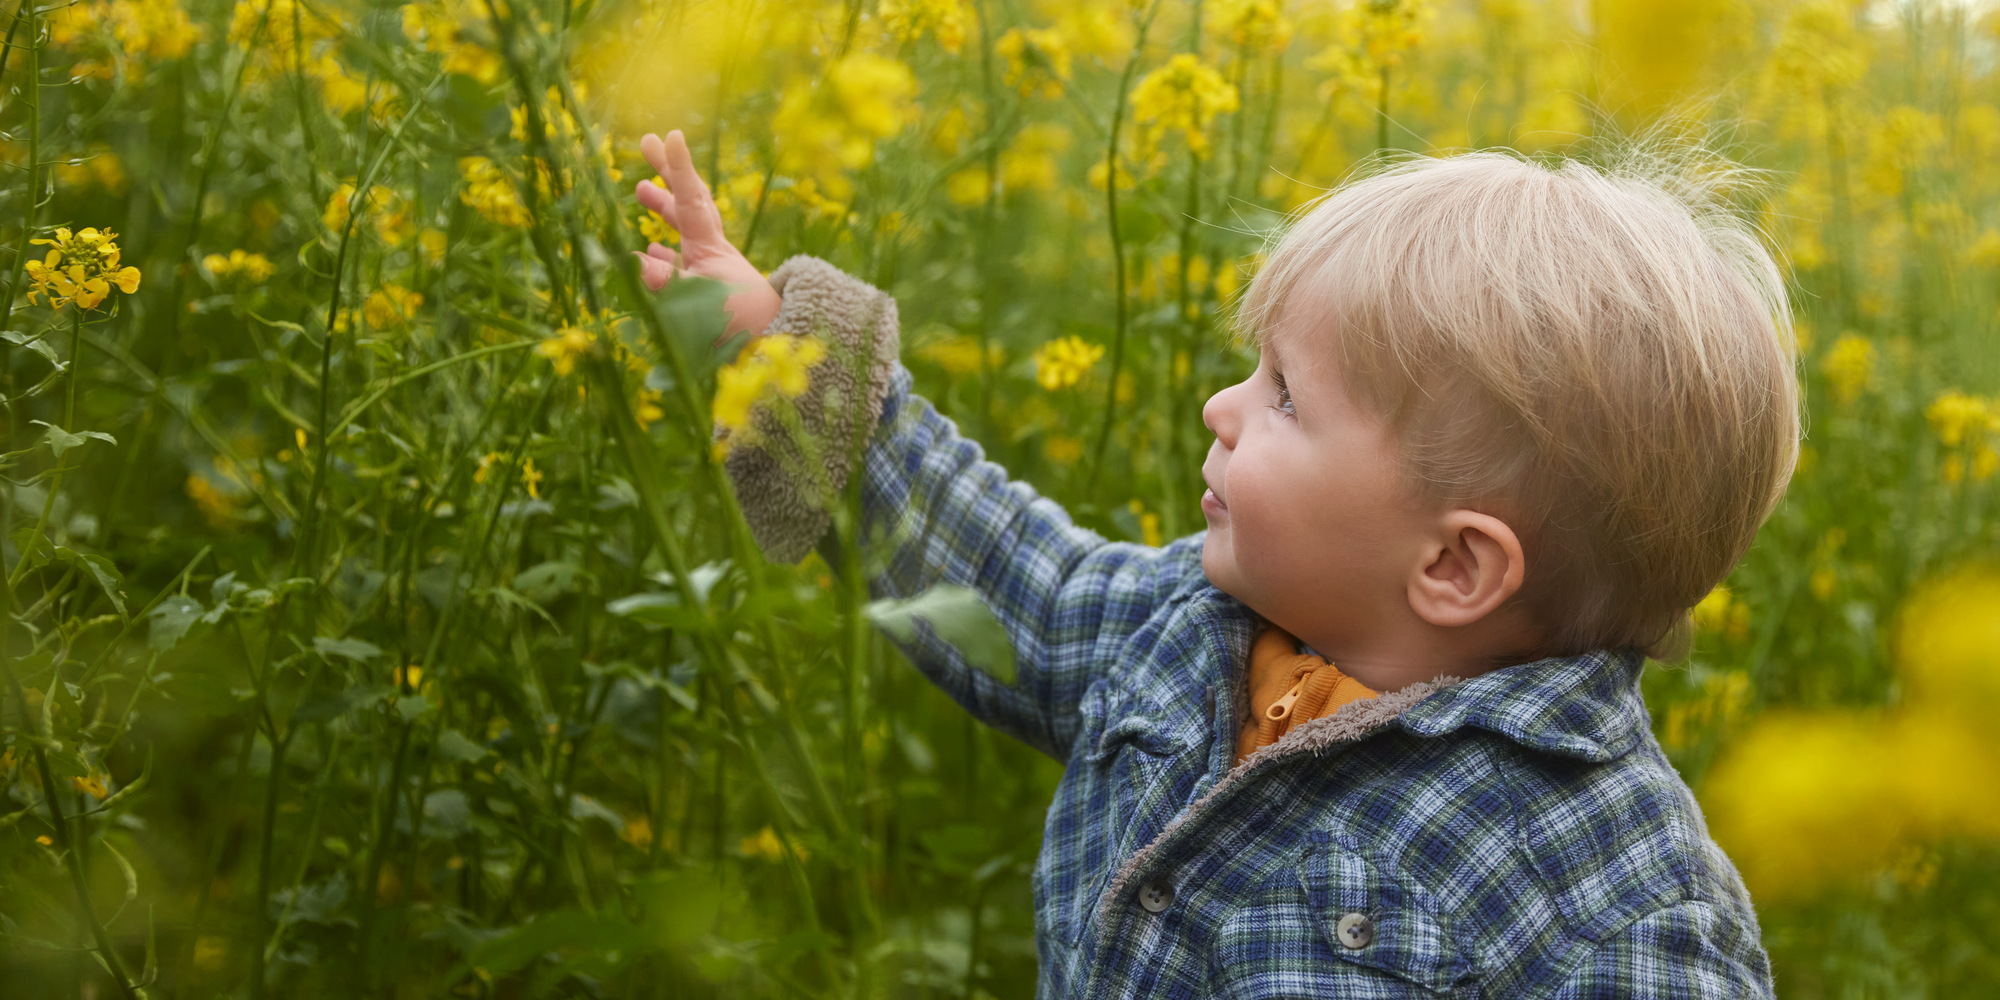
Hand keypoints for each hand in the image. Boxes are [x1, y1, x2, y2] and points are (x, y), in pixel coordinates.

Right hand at [634, 129, 780, 338]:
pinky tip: (651, 252)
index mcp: (710, 247)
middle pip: (687, 202)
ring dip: (663, 209)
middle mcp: (713, 251)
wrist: (781, 344)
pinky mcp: (713, 292)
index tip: (669, 135)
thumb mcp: (699, 302)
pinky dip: (665, 254)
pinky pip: (683, 265)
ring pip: (684, 229)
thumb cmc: (741, 324)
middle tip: (646, 143)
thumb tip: (631, 259)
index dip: (678, 168)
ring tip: (642, 190)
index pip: (690, 199)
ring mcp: (714, 270)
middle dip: (666, 173)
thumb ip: (665, 281)